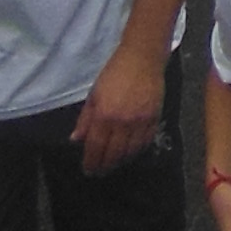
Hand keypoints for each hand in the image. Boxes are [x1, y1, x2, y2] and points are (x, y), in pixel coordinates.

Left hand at [74, 44, 164, 174]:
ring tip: (115, 163)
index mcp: (103, 115)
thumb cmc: (114, 73)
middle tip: (101, 172)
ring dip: (121, 161)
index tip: (89, 170)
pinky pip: (146, 142)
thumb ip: (85, 120)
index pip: (95, 147)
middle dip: (105, 166)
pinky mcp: (154, 118)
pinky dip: (138, 150)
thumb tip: (76, 140)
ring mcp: (140, 121)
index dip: (91, 162)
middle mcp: (122, 122)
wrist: (142, 58)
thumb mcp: (94, 95)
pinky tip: (131, 151)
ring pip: (131, 151)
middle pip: (114, 154)